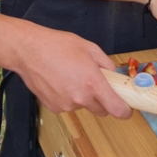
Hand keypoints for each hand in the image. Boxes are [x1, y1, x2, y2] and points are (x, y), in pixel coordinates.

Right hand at [12, 24, 131, 118]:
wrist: (29, 51)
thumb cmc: (59, 46)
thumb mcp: (90, 48)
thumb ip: (106, 64)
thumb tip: (114, 75)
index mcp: (93, 83)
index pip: (116, 109)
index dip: (125, 111)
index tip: (127, 108)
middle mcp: (80, 98)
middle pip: (101, 110)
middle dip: (103, 101)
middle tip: (96, 84)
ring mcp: (66, 105)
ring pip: (84, 106)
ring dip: (83, 97)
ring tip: (72, 76)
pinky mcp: (54, 107)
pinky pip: (68, 105)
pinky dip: (68, 97)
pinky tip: (60, 81)